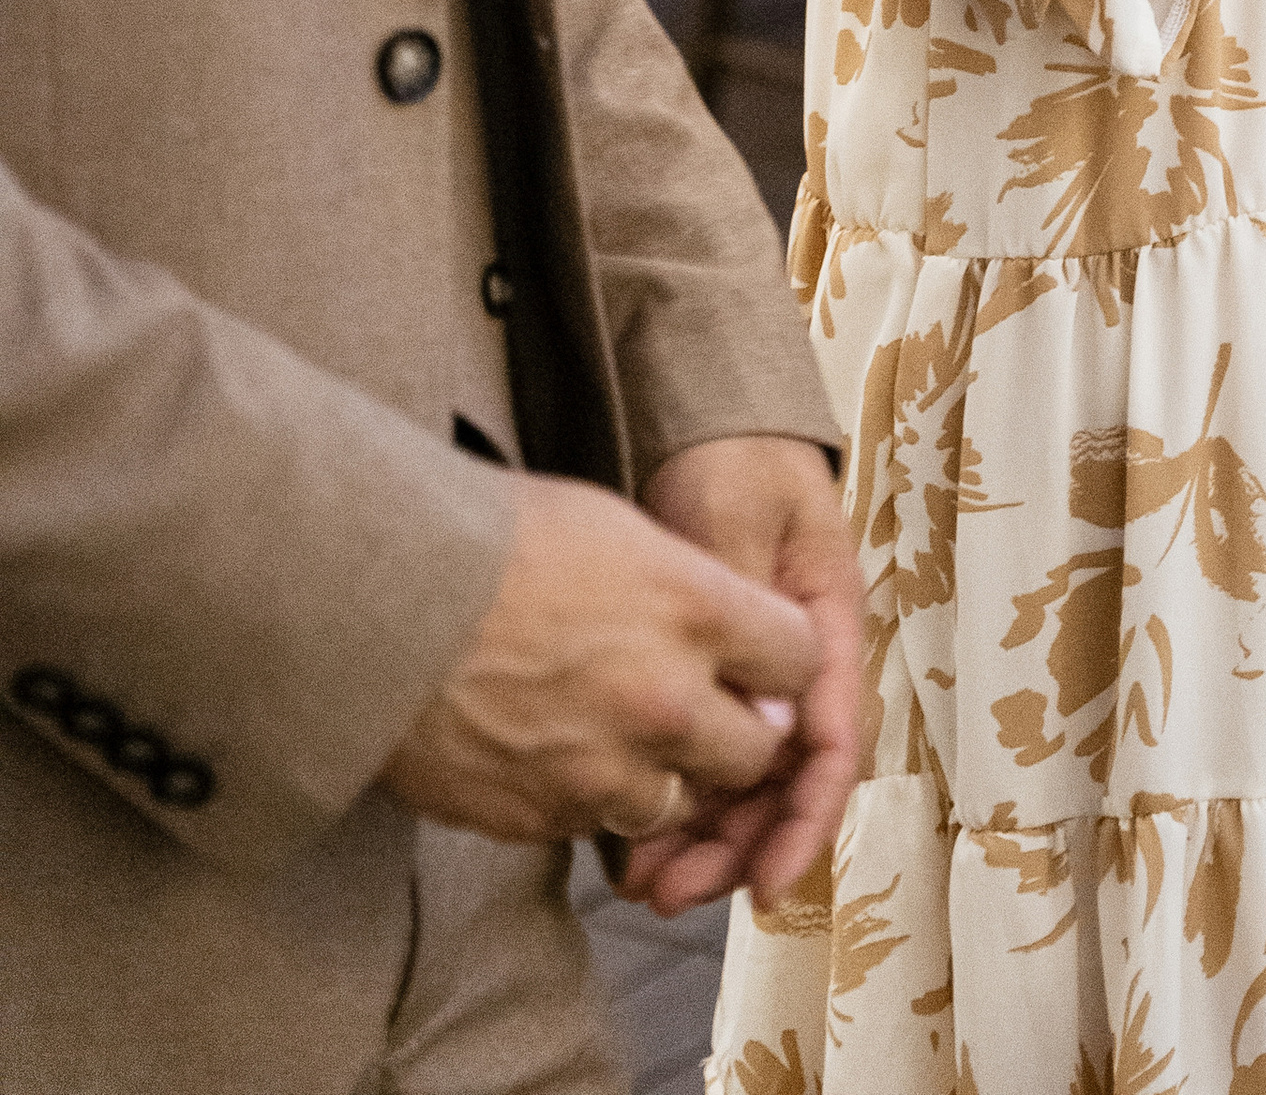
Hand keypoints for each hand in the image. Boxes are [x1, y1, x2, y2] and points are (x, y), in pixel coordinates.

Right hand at [379, 469, 815, 856]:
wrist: (376, 601)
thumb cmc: (488, 540)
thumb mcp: (612, 526)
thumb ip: (689, 587)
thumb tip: (726, 629)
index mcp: (695, 609)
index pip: (800, 659)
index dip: (780, 659)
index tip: (758, 656)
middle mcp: (666, 700)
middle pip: (757, 752)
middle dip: (741, 733)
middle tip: (705, 708)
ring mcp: (604, 770)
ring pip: (682, 802)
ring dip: (669, 776)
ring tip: (624, 733)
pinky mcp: (542, 819)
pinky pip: (598, 827)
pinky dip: (593, 800)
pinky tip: (560, 754)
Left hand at [616, 435, 861, 916]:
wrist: (710, 430)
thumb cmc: (735, 463)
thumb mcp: (740, 521)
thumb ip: (747, 611)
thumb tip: (761, 720)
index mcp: (827, 627)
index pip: (833, 743)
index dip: (804, 821)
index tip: (769, 884)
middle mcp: (801, 668)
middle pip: (786, 781)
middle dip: (739, 848)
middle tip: (671, 893)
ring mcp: (760, 677)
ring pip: (745, 779)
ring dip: (705, 837)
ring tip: (643, 883)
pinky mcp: (717, 679)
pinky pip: (707, 755)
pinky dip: (676, 799)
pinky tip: (627, 839)